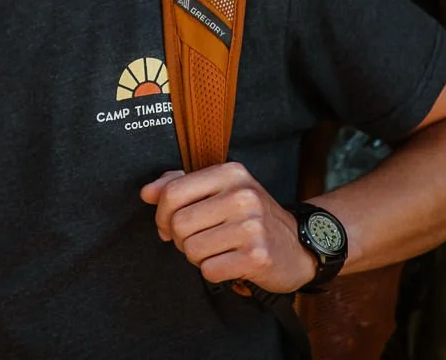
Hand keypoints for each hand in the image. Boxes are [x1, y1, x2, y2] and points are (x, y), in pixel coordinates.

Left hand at [140, 162, 316, 294]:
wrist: (299, 246)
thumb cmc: (251, 217)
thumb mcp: (220, 191)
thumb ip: (180, 186)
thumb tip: (146, 193)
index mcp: (230, 173)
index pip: (172, 192)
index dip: (161, 215)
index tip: (166, 226)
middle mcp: (243, 195)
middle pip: (179, 223)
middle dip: (180, 239)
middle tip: (199, 241)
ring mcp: (252, 226)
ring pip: (191, 249)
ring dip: (198, 257)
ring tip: (217, 250)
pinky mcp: (258, 256)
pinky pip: (209, 270)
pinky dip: (214, 272)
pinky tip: (230, 263)